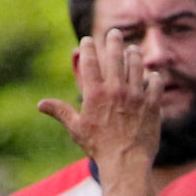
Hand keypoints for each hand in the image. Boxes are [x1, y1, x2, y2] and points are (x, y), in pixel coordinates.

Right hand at [39, 29, 161, 171]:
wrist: (126, 162)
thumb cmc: (99, 147)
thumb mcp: (77, 129)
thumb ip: (61, 112)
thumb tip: (41, 104)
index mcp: (95, 93)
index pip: (91, 62)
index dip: (89, 48)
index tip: (89, 40)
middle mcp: (116, 90)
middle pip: (115, 57)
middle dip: (114, 42)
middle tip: (115, 33)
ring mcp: (136, 96)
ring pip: (137, 66)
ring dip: (134, 56)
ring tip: (133, 50)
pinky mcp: (152, 105)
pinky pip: (155, 84)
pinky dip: (153, 77)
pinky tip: (151, 74)